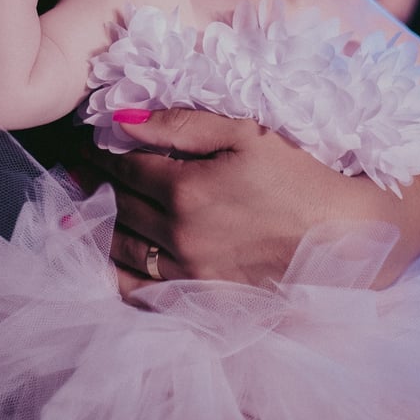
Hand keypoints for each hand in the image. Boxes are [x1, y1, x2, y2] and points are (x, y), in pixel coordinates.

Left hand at [83, 110, 419, 290]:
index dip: (99, 150)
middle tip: (73, 166)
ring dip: (95, 222)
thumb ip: (180, 125)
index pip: (123, 165)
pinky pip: (139, 292)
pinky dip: (113, 271)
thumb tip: (121, 119)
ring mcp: (189, 274)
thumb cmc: (299, 173)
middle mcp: (180, 236)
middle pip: (117, 204)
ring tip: (78, 203)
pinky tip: (102, 255)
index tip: (84, 140)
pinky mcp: (201, 300)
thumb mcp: (245, 132)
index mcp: (186, 189)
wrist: (347, 235)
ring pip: (120, 247)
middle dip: (91, 181)